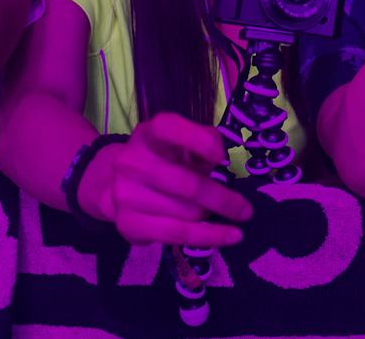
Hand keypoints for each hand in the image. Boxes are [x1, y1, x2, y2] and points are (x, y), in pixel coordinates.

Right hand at [84, 113, 252, 248]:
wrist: (118, 186)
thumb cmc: (163, 161)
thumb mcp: (182, 145)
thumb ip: (204, 142)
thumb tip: (221, 158)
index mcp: (147, 135)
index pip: (167, 128)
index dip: (196, 140)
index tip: (221, 158)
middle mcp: (131, 162)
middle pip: (187, 185)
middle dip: (223, 199)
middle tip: (246, 210)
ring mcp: (126, 194)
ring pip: (187, 213)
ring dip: (210, 216)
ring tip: (221, 215)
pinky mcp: (128, 224)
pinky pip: (178, 235)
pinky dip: (209, 237)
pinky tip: (229, 236)